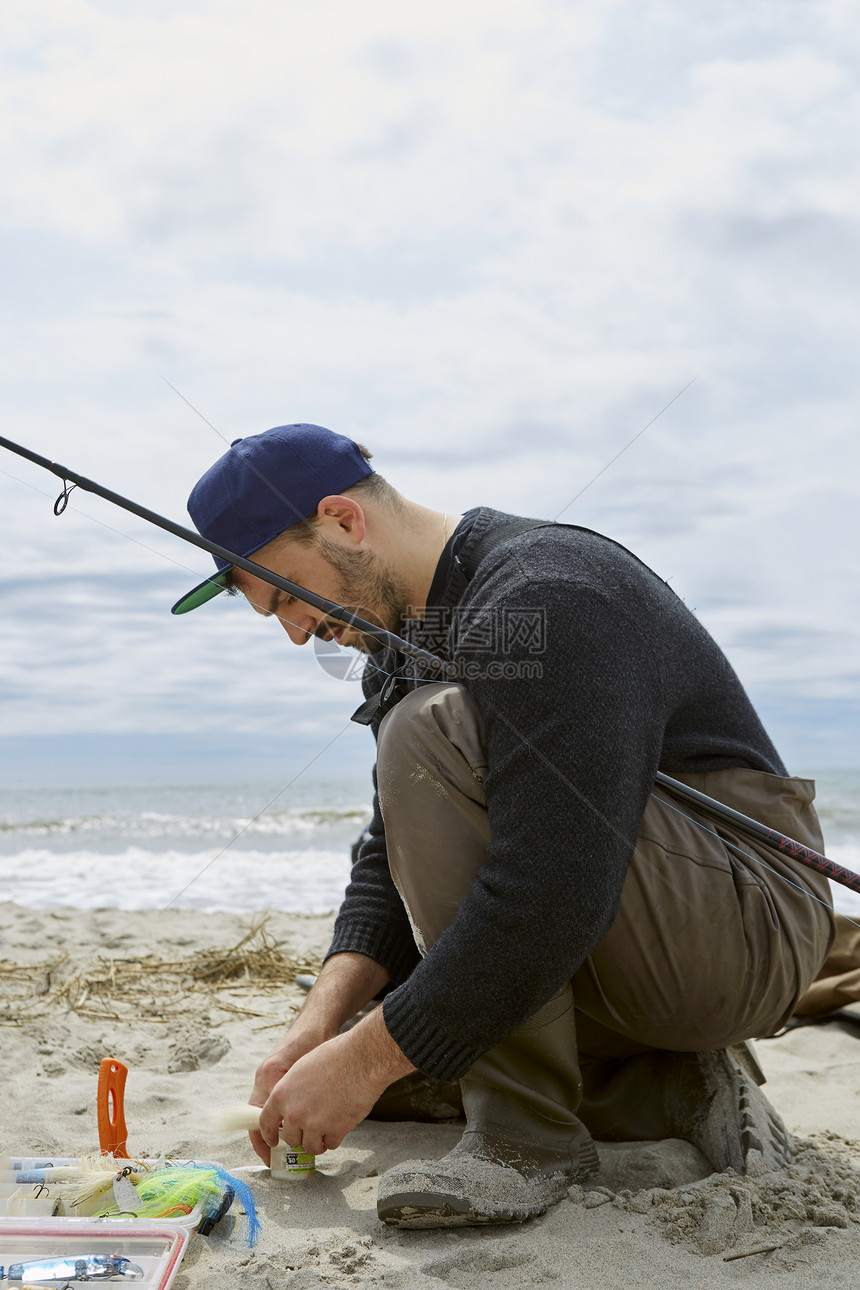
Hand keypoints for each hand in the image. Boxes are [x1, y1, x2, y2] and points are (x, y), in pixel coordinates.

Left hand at [248, 1015, 334, 1163]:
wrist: (360, 1059)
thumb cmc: (334, 1057)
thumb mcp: (301, 1069)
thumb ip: (291, 1092)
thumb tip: (289, 1108)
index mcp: (281, 1094)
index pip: (265, 1123)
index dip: (269, 1135)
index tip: (274, 1141)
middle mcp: (293, 1112)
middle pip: (290, 1137)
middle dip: (300, 1135)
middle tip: (311, 1128)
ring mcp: (313, 1124)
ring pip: (310, 1145)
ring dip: (318, 1140)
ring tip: (327, 1128)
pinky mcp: (334, 1130)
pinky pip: (330, 1144)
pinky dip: (335, 1138)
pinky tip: (341, 1124)